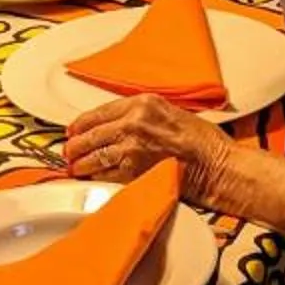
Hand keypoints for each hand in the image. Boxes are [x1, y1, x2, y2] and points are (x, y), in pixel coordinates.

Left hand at [64, 94, 234, 201]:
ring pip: (94, 156)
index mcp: (142, 104)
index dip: (82, 124)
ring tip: (76, 168)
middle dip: (76, 145)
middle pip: (92, 134)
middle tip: (69, 152)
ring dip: (81, 164)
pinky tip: (91, 180)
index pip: (99, 112)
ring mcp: (131, 147)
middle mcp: (133, 122)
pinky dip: (96, 178)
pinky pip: (105, 175)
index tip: (74, 130)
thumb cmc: (202, 141)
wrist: (216, 164)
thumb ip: (142, 115)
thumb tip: (118, 125)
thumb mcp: (169, 112)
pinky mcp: (133, 171)